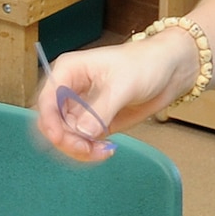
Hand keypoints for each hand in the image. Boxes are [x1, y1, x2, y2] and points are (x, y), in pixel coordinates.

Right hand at [33, 33, 185, 160]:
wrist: (168, 71)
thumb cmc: (145, 64)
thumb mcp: (123, 84)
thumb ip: (101, 109)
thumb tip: (82, 132)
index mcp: (68, 71)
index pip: (46, 100)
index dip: (49, 122)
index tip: (61, 139)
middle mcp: (69, 90)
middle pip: (52, 123)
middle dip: (66, 140)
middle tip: (87, 149)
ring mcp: (81, 108)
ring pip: (65, 136)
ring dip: (78, 149)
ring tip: (101, 151)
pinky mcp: (93, 123)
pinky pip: (81, 142)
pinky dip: (89, 151)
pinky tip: (106, 150)